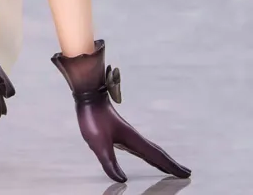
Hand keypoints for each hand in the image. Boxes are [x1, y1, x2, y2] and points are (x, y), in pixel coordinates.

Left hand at [52, 41, 190, 183]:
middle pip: (156, 153)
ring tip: (168, 166)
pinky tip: (143, 153)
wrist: (87, 94)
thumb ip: (110, 163)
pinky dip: (147, 152)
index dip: (170, 166)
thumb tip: (122, 180)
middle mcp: (133, 137)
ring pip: (148, 148)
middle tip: (185, 172)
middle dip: (170, 164)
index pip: (156, 156)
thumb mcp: (99, 144)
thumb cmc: (93, 117)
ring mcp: (127, 133)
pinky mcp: (119, 131)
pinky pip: (139, 145)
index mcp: (133, 140)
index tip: (186, 173)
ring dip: (160, 158)